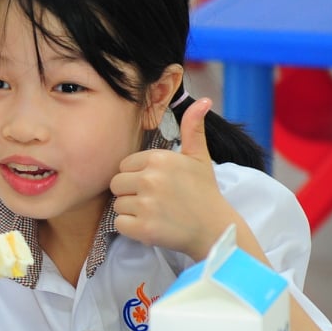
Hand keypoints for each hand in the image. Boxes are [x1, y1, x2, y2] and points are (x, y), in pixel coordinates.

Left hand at [110, 98, 238, 258]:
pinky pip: (119, 224)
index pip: (124, 165)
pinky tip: (152, 226)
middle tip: (155, 201)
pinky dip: (132, 228)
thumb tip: (203, 100)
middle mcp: (150, 179)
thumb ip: (193, 129)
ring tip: (156, 213)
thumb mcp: (199, 158)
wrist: (215, 229)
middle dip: (131, 193)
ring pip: (117, 205)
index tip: (157, 185)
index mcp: (158, 159)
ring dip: (132, 212)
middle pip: (116, 184)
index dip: (137, 176)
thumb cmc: (204, 192)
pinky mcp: (142, 228)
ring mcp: (146, 205)